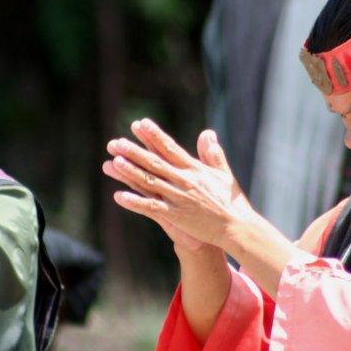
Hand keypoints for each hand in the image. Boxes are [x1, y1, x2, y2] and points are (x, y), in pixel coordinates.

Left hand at [102, 118, 249, 250]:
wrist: (237, 226)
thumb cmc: (231, 201)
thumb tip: (207, 133)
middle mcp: (185, 180)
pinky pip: (152, 207)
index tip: (140, 124)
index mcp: (195, 169)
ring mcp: (179, 198)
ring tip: (114, 162)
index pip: (170, 148)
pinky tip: (119, 196)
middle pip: (155, 163)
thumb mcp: (223, 173)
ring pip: (151, 182)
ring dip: (131, 172)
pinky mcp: (176, 215)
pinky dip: (136, 202)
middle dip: (134, 152)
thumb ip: (213, 154)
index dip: (154, 135)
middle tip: (116, 142)